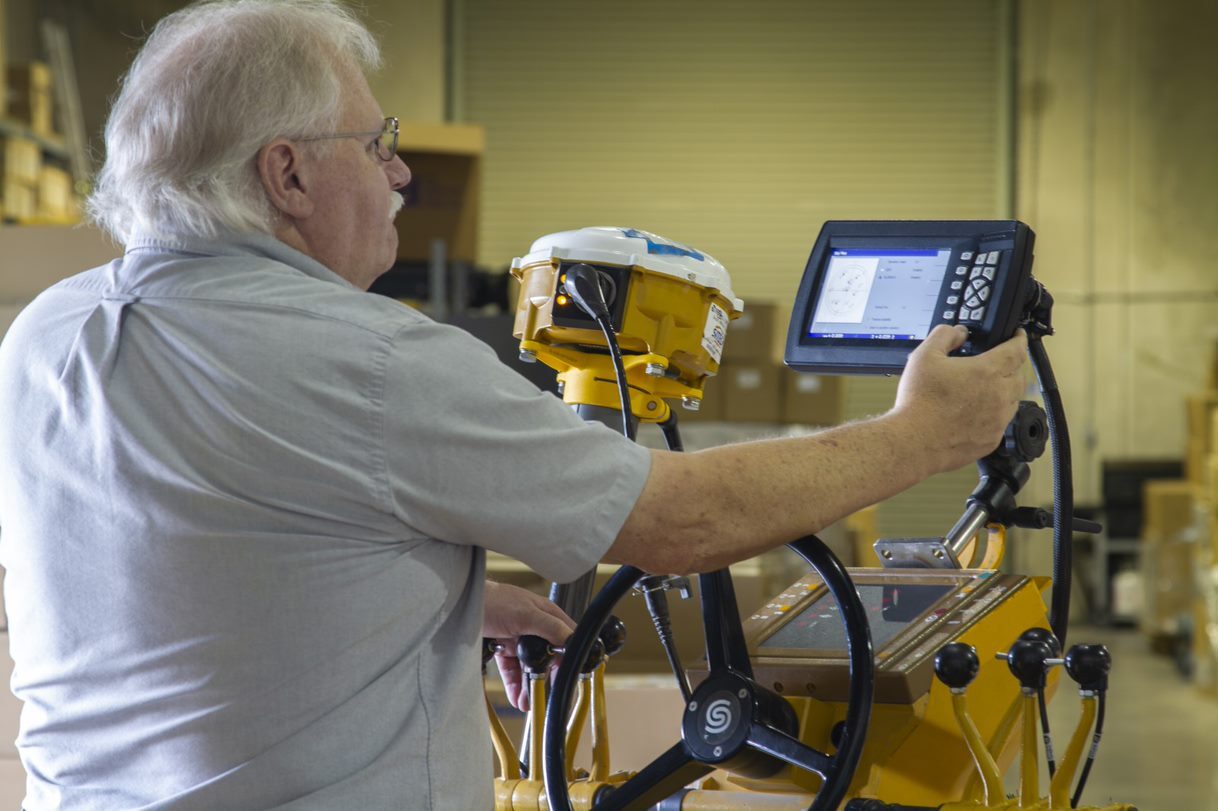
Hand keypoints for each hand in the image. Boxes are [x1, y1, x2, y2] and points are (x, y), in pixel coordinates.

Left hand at [483, 580, 575, 710]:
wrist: (460, 603)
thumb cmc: (493, 600)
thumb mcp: (526, 614)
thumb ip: (551, 627)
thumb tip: (573, 640)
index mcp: (546, 615)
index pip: (566, 639)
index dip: (569, 658)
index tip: (568, 678)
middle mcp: (535, 627)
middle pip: (547, 658)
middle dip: (545, 679)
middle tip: (542, 696)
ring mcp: (518, 638)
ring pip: (529, 667)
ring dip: (529, 686)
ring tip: (526, 702)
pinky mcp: (503, 648)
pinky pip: (512, 670)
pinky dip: (514, 685)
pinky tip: (516, 697)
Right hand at [893, 325, 1028, 472]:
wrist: (914, 441)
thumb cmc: (919, 401)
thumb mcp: (924, 356)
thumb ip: (944, 336)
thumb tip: (958, 332)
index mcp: (987, 371)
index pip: (1017, 350)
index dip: (1019, 339)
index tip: (1017, 336)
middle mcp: (999, 395)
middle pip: (1019, 375)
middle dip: (1011, 366)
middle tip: (996, 364)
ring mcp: (998, 420)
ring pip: (1013, 400)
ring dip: (1004, 391)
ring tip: (983, 390)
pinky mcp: (992, 440)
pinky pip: (1001, 423)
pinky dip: (994, 415)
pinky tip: (974, 414)